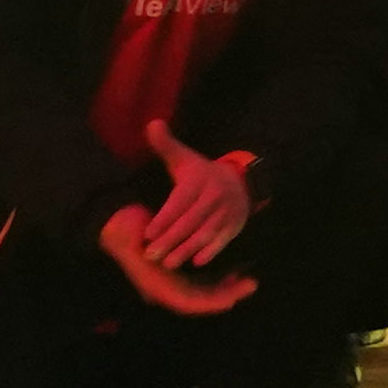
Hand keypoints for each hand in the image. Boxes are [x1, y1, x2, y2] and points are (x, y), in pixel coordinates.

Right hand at [96, 202, 257, 316]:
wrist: (116, 220)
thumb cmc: (129, 231)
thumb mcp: (142, 247)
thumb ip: (158, 266)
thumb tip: (179, 287)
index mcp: (155, 286)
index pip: (189, 304)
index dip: (212, 303)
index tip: (234, 298)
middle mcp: (163, 289)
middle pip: (199, 301)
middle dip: (226, 295)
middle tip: (251, 284)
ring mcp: (168, 283)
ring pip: (202, 294)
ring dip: (224, 289)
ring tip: (246, 281)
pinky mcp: (173, 275)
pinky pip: (199, 284)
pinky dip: (215, 282)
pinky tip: (230, 275)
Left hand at [122, 117, 253, 268]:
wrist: (239, 180)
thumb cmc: (200, 174)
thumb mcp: (184, 158)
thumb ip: (166, 145)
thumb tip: (152, 123)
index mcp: (200, 180)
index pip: (180, 202)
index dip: (164, 219)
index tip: (148, 234)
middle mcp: (215, 196)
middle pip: (191, 222)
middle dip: (170, 240)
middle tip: (151, 256)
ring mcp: (227, 211)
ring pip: (206, 233)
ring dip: (187, 250)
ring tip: (168, 263)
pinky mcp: (235, 225)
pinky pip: (223, 240)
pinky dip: (211, 251)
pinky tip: (196, 262)